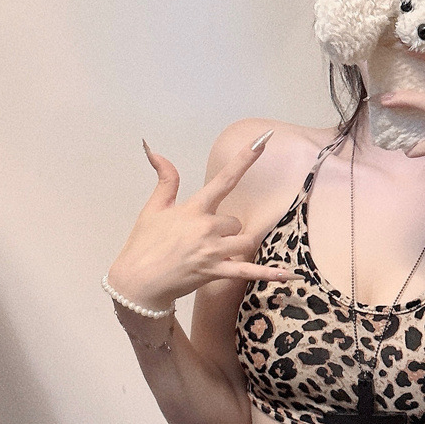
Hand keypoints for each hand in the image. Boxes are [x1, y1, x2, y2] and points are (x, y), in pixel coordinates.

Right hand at [107, 134, 302, 310]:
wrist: (136, 282)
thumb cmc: (144, 245)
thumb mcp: (153, 208)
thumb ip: (165, 180)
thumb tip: (156, 150)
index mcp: (194, 209)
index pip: (225, 179)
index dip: (245, 159)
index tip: (263, 141)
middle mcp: (206, 227)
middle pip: (236, 222)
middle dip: (227, 230)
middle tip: (203, 241)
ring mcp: (212, 250)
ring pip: (245, 241)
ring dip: (237, 246)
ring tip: (216, 254)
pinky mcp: (215, 271)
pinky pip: (248, 271)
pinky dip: (268, 273)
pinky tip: (288, 275)